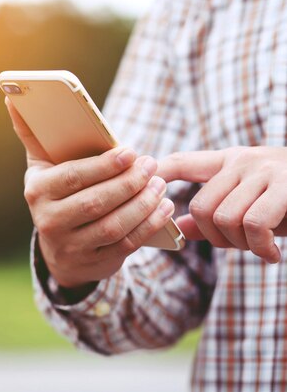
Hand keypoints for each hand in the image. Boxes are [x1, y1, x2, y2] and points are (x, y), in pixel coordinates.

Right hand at [5, 98, 174, 290]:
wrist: (59, 248)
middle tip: (151, 165)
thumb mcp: (42, 166)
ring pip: (113, 225)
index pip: (72, 177)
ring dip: (142, 204)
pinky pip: (125, 244)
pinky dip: (148, 225)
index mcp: (37, 192)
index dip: (103, 166)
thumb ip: (31, 132)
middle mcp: (49, 221)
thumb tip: (12, 97)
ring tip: (160, 185)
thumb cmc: (56, 193)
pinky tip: (163, 208)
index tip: (130, 151)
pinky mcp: (94, 262)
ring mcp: (71, 246)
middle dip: (128, 183)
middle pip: (95, 202)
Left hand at [158, 146, 286, 262]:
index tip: (143, 186)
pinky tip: (271, 254)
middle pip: (199, 207)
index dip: (157, 174)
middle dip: (215, 238)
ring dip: (241, 244)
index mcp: (228, 162)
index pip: (181, 163)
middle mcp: (242, 160)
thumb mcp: (251, 204)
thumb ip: (216, 214)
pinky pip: (254, 223)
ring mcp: (263, 170)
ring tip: (262, 248)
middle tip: (243, 246)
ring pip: (224, 218)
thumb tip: (180, 227)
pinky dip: (260, 247)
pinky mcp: (286, 185)